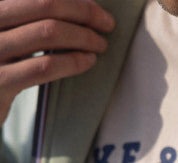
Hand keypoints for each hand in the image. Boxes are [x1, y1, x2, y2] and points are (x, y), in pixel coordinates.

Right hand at [0, 0, 114, 124]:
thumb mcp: (8, 33)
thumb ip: (31, 20)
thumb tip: (78, 9)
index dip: (75, 0)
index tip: (97, 11)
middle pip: (45, 4)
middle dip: (84, 13)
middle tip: (107, 25)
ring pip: (48, 32)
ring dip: (83, 37)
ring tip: (100, 45)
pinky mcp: (0, 81)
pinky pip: (44, 66)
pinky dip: (72, 61)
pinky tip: (88, 61)